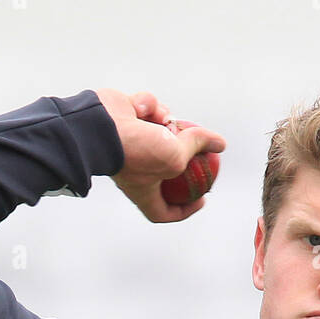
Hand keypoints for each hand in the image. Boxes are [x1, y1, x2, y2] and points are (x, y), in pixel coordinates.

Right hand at [93, 87, 224, 222]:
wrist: (100, 124)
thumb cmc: (135, 149)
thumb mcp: (176, 155)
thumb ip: (198, 146)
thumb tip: (220, 143)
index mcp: (143, 191)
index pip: (165, 211)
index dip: (185, 210)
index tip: (202, 198)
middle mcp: (136, 170)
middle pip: (168, 167)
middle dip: (183, 152)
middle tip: (198, 145)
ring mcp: (131, 144)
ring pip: (162, 130)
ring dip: (167, 121)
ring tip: (162, 119)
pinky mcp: (127, 119)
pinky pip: (148, 110)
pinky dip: (149, 106)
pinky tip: (142, 107)